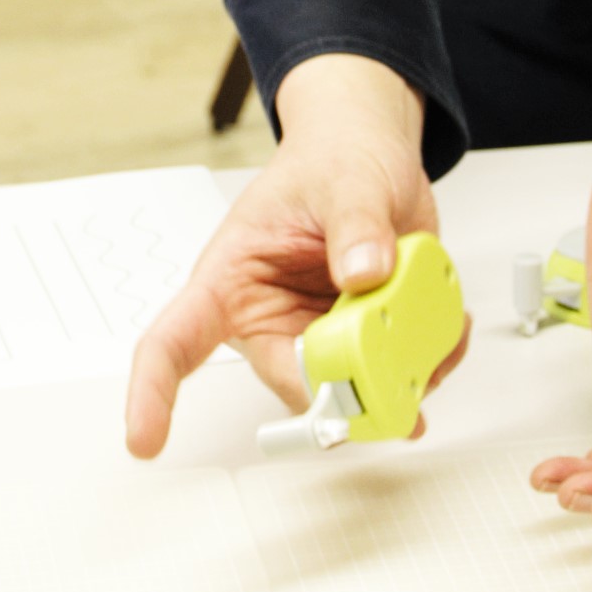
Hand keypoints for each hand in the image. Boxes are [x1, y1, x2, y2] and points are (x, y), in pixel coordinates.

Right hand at [126, 54, 458, 453]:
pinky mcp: (364, 339)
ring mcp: (320, 334)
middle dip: (344, 391)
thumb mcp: (347, 181)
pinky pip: (395, 372)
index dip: (153, 395)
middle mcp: (271, 319)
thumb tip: (364, 271)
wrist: (369, 152)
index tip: (146, 439)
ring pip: (353, 387)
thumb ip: (358, 224)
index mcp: (231, 280)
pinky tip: (446, 329)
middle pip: (294, 382)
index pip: (174, 342)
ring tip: (437, 328)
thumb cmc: (333, 159)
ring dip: (402, 373)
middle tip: (391, 384)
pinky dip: (430, 360)